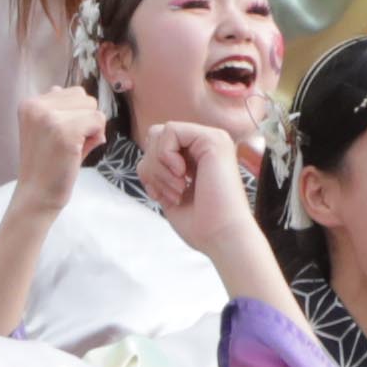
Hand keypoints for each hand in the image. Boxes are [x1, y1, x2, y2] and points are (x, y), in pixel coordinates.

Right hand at [14, 69, 101, 192]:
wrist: (37, 195)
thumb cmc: (47, 164)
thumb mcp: (46, 130)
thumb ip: (59, 109)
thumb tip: (75, 92)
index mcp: (29, 103)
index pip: (71, 92)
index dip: (76, 115)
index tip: (60, 137)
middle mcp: (36, 105)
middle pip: (83, 96)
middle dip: (85, 118)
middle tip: (69, 143)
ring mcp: (49, 118)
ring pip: (92, 106)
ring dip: (91, 127)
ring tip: (73, 147)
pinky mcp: (64, 132)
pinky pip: (98, 120)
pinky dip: (96, 136)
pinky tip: (79, 152)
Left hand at [132, 117, 268, 263]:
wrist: (222, 236)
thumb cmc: (201, 224)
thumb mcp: (170, 193)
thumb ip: (159, 173)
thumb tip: (144, 161)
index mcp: (197, 156)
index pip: (156, 147)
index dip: (150, 171)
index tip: (163, 195)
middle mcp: (205, 144)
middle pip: (154, 137)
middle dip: (152, 168)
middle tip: (173, 192)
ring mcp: (212, 139)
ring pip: (159, 133)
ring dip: (158, 166)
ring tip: (178, 189)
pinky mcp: (213, 139)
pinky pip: (170, 131)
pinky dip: (165, 155)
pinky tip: (182, 176)